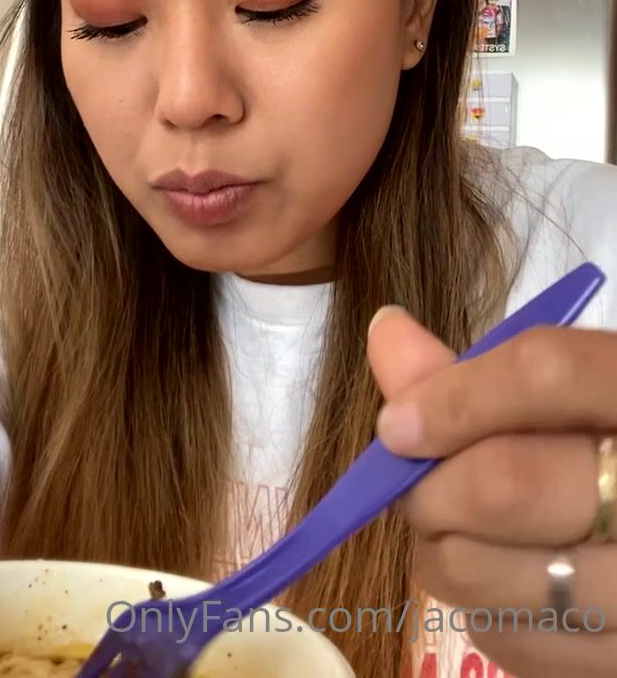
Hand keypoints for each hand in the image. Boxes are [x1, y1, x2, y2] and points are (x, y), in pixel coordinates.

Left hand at [367, 307, 616, 676]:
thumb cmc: (615, 442)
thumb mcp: (584, 394)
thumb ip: (490, 367)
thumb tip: (385, 334)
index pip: (548, 375)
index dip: (455, 393)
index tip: (397, 419)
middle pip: (503, 483)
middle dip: (433, 479)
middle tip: (417, 474)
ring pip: (481, 571)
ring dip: (442, 540)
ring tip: (460, 517)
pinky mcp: (616, 661)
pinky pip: (504, 637)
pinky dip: (478, 600)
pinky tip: (502, 566)